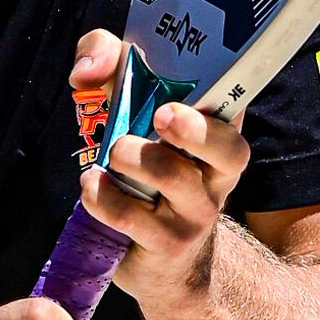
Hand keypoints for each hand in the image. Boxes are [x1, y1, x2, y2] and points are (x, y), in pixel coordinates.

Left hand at [73, 26, 250, 311]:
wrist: (160, 259)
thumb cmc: (142, 163)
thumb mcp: (127, 102)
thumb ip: (107, 61)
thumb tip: (85, 73)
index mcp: (219, 131)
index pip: (234, 106)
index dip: (212, 99)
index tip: (178, 97)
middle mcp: (219, 173)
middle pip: (229, 149)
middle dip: (196, 131)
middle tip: (161, 117)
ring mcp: (198, 211)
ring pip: (176, 178)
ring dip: (134, 157)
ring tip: (112, 154)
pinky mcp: (169, 244)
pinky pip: (133, 216)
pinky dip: (102, 196)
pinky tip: (91, 186)